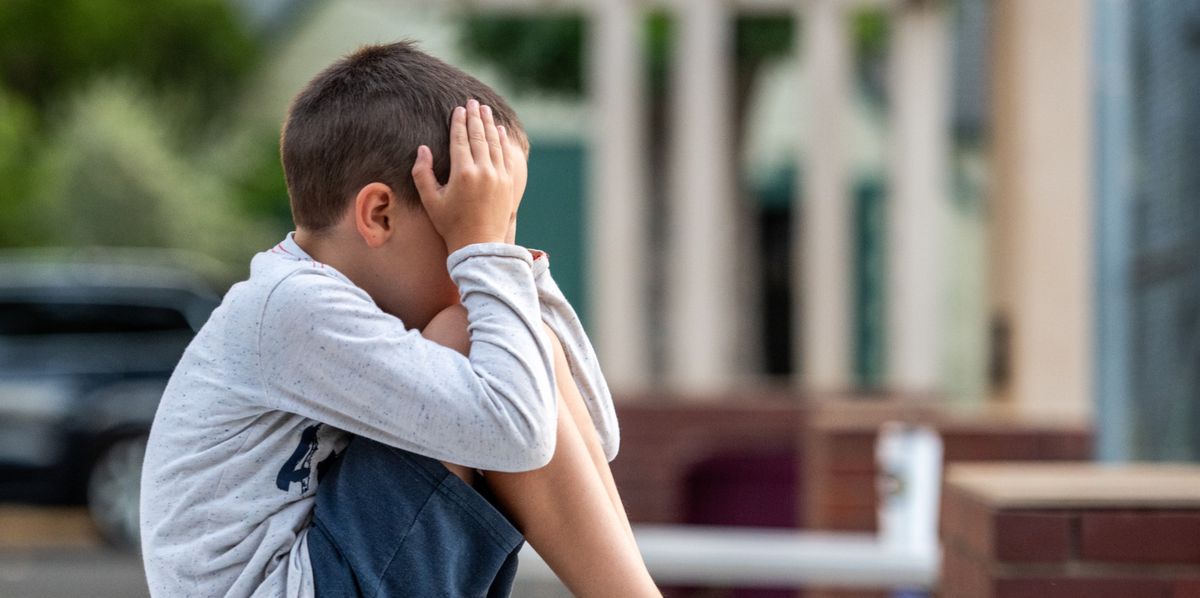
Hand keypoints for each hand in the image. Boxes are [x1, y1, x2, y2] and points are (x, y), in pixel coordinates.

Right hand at [413, 99, 516, 252]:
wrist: (480, 245)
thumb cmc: (451, 224)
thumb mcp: (430, 200)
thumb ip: (422, 173)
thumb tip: (422, 148)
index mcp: (463, 173)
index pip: (460, 140)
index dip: (459, 122)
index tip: (458, 109)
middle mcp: (483, 171)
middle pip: (479, 136)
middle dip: (475, 117)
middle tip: (473, 102)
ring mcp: (498, 177)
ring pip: (494, 143)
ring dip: (489, 124)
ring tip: (485, 110)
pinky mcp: (508, 183)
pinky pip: (505, 156)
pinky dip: (502, 141)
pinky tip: (500, 131)